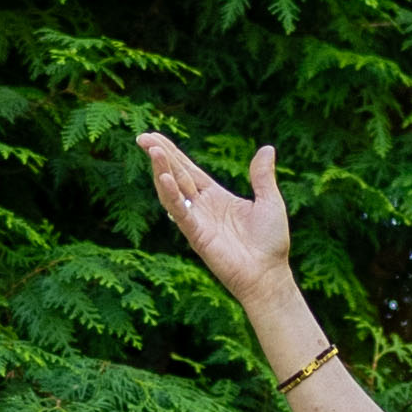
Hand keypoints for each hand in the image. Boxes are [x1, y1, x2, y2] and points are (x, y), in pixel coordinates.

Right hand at [137, 131, 292, 301]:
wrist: (269, 274)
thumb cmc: (270, 243)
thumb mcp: (270, 201)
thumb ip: (262, 176)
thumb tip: (267, 148)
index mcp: (216, 196)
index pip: (188, 169)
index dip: (172, 153)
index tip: (155, 136)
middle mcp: (202, 206)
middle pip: (176, 175)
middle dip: (160, 156)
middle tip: (141, 137)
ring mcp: (197, 221)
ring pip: (173, 191)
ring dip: (161, 170)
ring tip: (152, 149)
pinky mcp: (197, 235)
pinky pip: (180, 212)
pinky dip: (171, 195)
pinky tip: (164, 177)